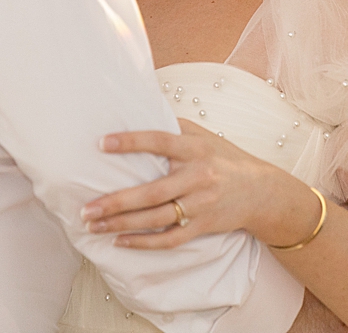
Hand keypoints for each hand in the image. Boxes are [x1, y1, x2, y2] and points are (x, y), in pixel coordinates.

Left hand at [82, 119, 322, 249]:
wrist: (261, 192)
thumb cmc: (224, 158)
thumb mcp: (204, 136)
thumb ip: (174, 126)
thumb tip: (140, 106)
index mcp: (195, 149)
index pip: (160, 141)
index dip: (131, 142)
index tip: (101, 143)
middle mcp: (197, 177)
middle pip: (151, 192)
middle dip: (115, 202)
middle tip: (85, 208)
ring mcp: (200, 205)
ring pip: (155, 218)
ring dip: (121, 224)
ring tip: (92, 225)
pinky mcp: (203, 227)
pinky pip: (169, 239)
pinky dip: (143, 242)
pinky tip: (120, 241)